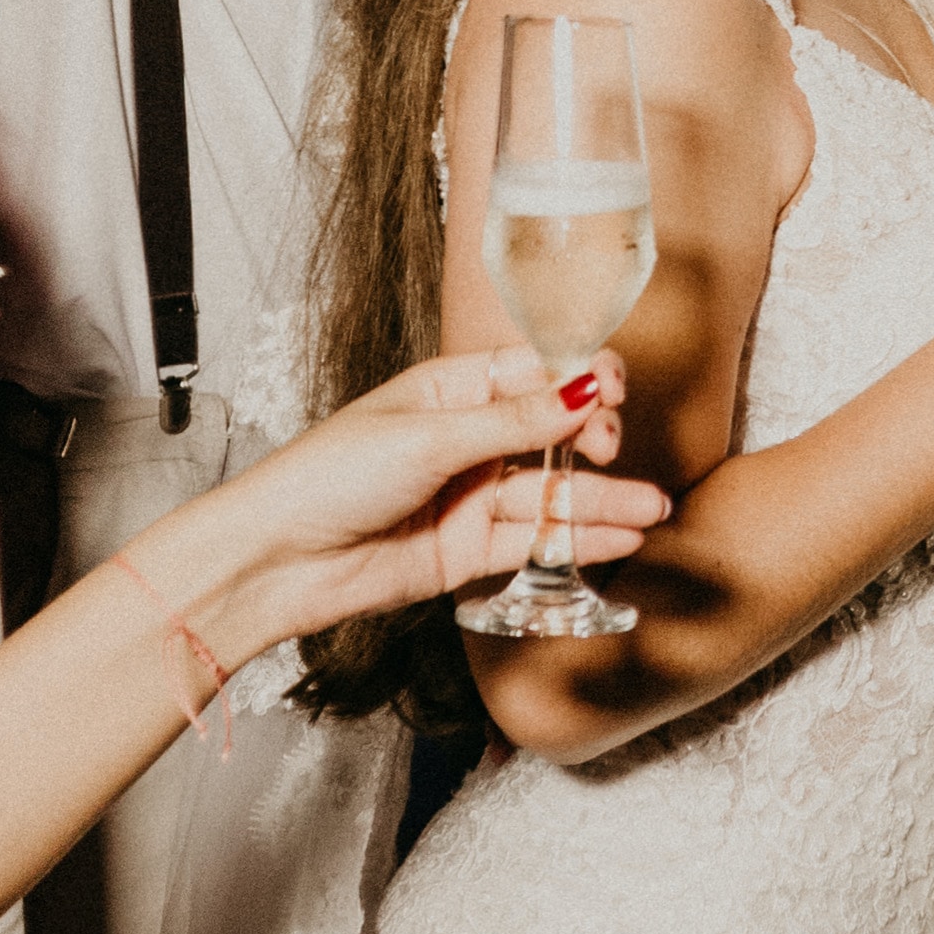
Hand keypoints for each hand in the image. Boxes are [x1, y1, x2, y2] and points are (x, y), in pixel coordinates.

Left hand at [186, 349, 671, 657]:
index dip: (578, 381)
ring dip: (603, 501)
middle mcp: (465, 442)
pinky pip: (534, 543)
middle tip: (614, 450)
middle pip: (550, 435)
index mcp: (450, 391)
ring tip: (654, 510)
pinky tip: (621, 538)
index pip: (533, 375)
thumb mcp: (429, 437)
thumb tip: (583, 393)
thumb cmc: (329, 476)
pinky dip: (578, 541)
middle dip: (592, 442)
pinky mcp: (467, 552)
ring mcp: (469, 498)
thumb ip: (514, 423)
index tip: (609, 393)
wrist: (279, 559)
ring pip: (550, 495)